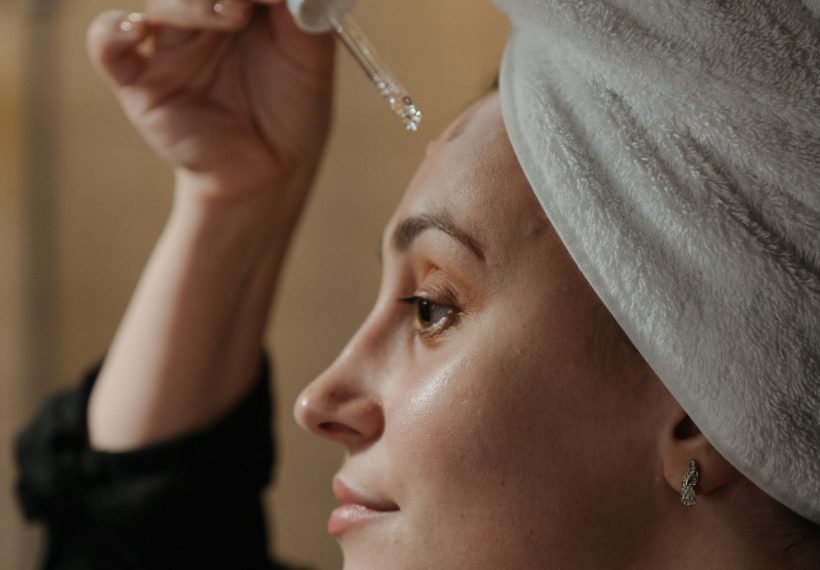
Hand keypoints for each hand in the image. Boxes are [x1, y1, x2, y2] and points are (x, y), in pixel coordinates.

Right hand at [87, 0, 334, 200]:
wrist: (274, 168)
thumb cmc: (292, 109)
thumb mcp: (311, 55)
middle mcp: (199, 13)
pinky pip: (107, 43)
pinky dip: (113, 30)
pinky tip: (135, 31)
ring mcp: (167, 44)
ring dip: (194, 2)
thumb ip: (302, 11)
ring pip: (161, 1)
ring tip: (236, 16)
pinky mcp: (139, 80)